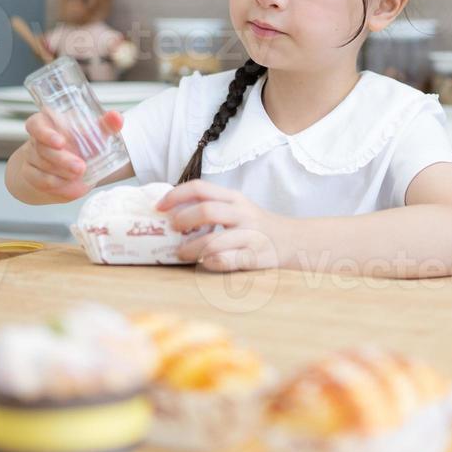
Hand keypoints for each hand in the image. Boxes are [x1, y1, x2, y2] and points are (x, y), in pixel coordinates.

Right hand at [16, 110, 123, 202]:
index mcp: (48, 123)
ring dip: (62, 174)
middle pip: (42, 149)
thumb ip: (106, 125)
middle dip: (62, 160)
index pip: (36, 124)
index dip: (45, 133)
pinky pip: (42, 183)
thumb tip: (116, 117)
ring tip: (79, 175)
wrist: (68, 170)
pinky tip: (72, 186)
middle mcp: (36, 140)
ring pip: (42, 167)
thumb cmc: (80, 146)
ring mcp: (32, 159)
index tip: (60, 142)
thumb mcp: (94, 134)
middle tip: (80, 167)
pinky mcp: (32, 176)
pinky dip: (59, 186)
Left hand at [157, 181, 287, 271]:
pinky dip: (209, 262)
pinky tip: (204, 263)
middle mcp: (242, 213)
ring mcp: (249, 235)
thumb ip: (211, 206)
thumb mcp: (236, 208)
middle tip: (171, 230)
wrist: (292, 240)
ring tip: (180, 253)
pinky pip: (226, 261)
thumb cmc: (254, 225)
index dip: (176, 195)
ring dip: (190, 248)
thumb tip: (170, 211)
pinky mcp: (253, 257)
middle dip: (183, 220)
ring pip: (213, 241)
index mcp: (233, 198)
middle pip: (207, 210)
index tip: (158, 207)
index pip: (200, 188)